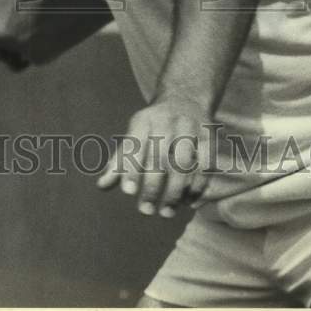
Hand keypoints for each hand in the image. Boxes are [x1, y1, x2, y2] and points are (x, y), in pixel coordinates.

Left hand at [97, 93, 212, 217]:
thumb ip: (120, 161)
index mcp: (144, 119)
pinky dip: (198, 186)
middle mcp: (167, 121)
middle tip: (145, 211)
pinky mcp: (209, 137)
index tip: (128, 192)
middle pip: (159, 157)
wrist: (185, 98)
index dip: (130, 168)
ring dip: (175, 192)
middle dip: (152, 187)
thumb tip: (102, 186)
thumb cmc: (153, 126)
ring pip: (184, 164)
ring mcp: (190, 128)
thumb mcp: (135, 135)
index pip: (135, 145)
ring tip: (166, 212)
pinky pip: (205, 165)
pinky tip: (188, 203)